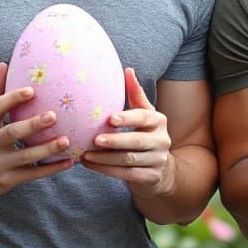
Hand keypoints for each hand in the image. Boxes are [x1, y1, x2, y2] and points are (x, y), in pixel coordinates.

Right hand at [0, 62, 72, 196]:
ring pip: (25, 157)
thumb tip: (5, 64)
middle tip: (53, 116)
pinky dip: (51, 169)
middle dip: (33, 125)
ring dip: (47, 149)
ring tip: (66, 140)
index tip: (31, 90)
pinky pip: (32, 174)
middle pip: (12, 133)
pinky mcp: (5, 181)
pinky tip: (68, 162)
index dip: (13, 98)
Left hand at [81, 68, 171, 193]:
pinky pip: (126, 175)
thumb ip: (135, 94)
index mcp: (159, 121)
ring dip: (105, 158)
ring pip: (129, 160)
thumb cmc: (145, 134)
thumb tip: (127, 70)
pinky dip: (106, 170)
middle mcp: (162, 140)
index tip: (109, 118)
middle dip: (115, 141)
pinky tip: (89, 164)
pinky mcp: (150, 178)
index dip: (127, 118)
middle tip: (95, 139)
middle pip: (137, 141)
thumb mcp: (144, 115)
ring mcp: (157, 161)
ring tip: (85, 154)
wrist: (160, 170)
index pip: (144, 117)